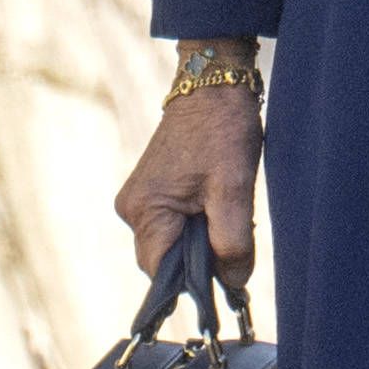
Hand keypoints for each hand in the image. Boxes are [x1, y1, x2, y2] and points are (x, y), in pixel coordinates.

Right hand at [116, 70, 263, 286]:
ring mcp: (140, 197)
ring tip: (230, 209)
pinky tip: (221, 202)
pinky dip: (199, 220)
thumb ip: (232, 241)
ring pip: (172, 239)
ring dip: (202, 237)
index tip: (225, 273)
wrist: (215, 85)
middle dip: (201, 256)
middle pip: (166, 258)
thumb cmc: (222, 131)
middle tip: (236, 232)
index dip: (193, 279)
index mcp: (144, 212)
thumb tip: (233, 283)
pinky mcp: (153, 188)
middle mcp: (132, 209)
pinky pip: (173, 221)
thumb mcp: (234, 189)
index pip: (161, 271)